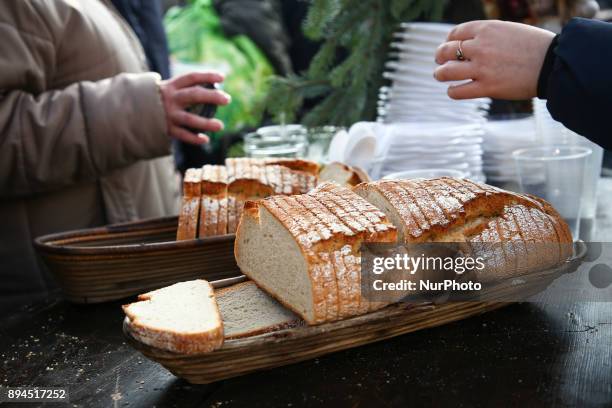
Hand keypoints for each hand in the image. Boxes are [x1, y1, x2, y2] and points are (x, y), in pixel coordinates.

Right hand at [159, 72, 230, 143]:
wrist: (132, 112)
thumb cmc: (158, 100)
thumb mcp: (167, 89)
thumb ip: (184, 89)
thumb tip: (211, 85)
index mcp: (172, 86)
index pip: (192, 78)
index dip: (207, 75)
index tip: (223, 77)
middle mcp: (170, 99)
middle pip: (193, 95)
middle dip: (211, 96)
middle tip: (228, 99)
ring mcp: (168, 114)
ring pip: (189, 119)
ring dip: (206, 123)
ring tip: (221, 126)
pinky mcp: (166, 128)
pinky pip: (182, 135)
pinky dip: (194, 138)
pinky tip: (205, 140)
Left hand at [434, 20, 554, 99]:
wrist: (553, 63)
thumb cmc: (534, 47)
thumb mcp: (509, 30)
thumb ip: (488, 36)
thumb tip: (468, 45)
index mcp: (487, 29)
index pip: (455, 33)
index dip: (448, 41)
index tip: (448, 46)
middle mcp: (481, 47)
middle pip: (446, 51)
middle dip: (440, 56)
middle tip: (440, 62)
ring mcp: (482, 68)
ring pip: (446, 72)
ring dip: (440, 74)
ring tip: (441, 75)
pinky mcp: (487, 87)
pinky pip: (457, 91)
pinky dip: (452, 91)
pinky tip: (454, 90)